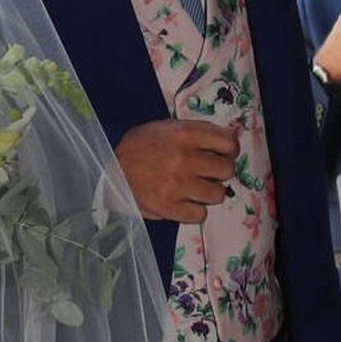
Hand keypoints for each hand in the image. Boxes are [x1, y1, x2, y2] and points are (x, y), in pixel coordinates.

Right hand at [114, 120, 241, 224]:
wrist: (110, 167)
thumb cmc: (142, 145)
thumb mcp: (169, 127)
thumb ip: (198, 133)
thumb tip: (230, 144)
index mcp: (186, 134)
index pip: (229, 143)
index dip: (229, 150)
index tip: (221, 155)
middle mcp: (185, 158)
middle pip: (227, 170)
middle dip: (219, 172)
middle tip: (207, 174)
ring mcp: (177, 185)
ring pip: (218, 194)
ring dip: (209, 193)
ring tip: (196, 190)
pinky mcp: (168, 207)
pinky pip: (200, 214)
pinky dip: (195, 210)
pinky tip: (186, 203)